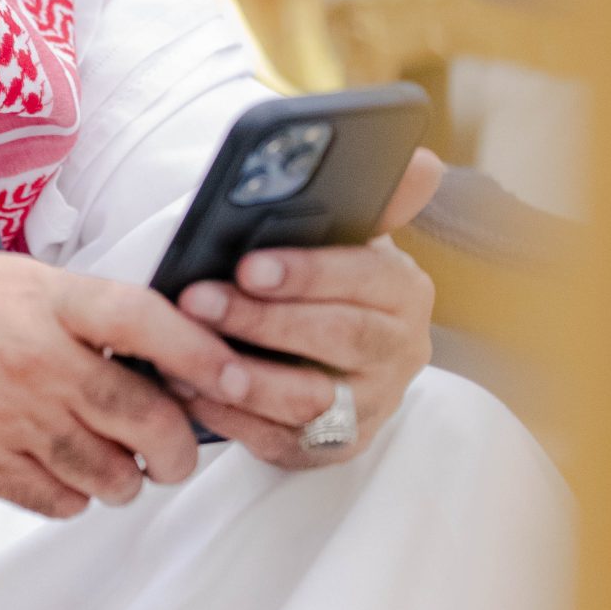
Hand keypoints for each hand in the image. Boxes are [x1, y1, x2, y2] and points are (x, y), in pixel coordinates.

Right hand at [0, 247, 319, 520]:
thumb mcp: (2, 276)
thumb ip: (71, 307)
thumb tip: (141, 345)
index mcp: (42, 300)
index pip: (147, 324)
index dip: (203, 353)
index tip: (234, 372)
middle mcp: (32, 362)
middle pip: (146, 421)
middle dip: (179, 445)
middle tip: (176, 446)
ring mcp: (6, 420)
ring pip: (110, 475)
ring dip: (127, 476)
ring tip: (117, 461)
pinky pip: (57, 502)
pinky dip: (74, 497)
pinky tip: (61, 471)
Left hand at [171, 149, 441, 467]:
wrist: (335, 354)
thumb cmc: (328, 282)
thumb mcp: (350, 239)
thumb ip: (377, 200)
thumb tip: (421, 161)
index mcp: (405, 291)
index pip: (366, 278)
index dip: (307, 273)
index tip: (249, 264)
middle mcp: (399, 353)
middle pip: (338, 339)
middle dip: (262, 321)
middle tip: (197, 301)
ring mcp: (370, 406)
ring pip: (310, 400)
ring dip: (244, 378)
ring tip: (189, 356)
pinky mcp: (335, 448)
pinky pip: (283, 441)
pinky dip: (232, 418)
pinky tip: (189, 391)